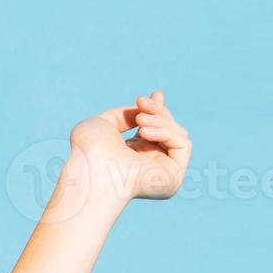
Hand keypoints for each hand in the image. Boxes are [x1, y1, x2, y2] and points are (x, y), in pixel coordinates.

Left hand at [68, 90, 192, 201]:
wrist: (91, 169)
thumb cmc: (89, 150)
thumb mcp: (103, 123)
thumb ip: (124, 115)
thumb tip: (143, 113)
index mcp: (131, 154)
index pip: (154, 130)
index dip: (158, 111)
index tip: (156, 94)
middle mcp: (149, 164)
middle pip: (168, 129)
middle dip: (157, 110)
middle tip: (140, 101)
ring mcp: (162, 172)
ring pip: (177, 133)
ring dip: (159, 119)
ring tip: (139, 120)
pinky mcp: (173, 178)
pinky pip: (182, 144)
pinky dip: (166, 132)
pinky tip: (144, 132)